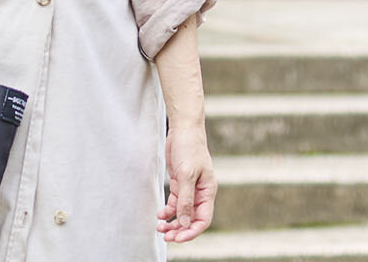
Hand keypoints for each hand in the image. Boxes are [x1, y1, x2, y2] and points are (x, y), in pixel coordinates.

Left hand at [156, 120, 214, 242]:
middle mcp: (200, 193)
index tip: (178, 237)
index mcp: (207, 192)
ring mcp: (189, 189)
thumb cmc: (189, 148)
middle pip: (192, 219)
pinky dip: (168, 211)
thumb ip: (186, 200)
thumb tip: (185, 223)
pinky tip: (160, 215)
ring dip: (172, 223)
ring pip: (182, 213)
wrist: (183, 130)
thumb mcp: (187, 175)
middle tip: (166, 236)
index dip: (192, 231)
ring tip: (160, 228)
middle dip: (180, 230)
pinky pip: (174, 204)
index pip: (203, 219)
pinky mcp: (180, 184)